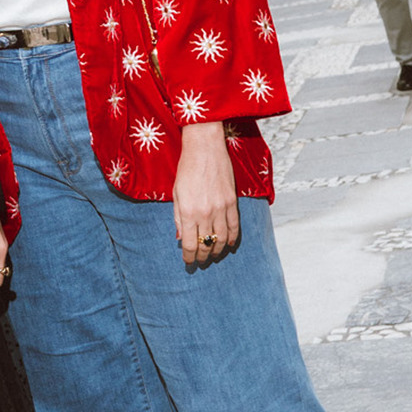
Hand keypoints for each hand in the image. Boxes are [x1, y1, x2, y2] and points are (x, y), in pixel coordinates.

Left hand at [173, 122, 239, 270]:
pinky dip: (233, 238)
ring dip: (217, 251)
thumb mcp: (176, 194)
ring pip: (222, 239)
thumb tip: (180, 238)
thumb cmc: (186, 169)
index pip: (189, 244)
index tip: (187, 263)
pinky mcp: (232, 202)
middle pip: (206, 244)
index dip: (188, 257)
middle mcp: (206, 213)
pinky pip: (235, 226)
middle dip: (202, 256)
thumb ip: (178, 217)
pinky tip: (229, 245)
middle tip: (199, 262)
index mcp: (189, 212)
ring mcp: (222, 208)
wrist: (205, 148)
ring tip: (213, 256)